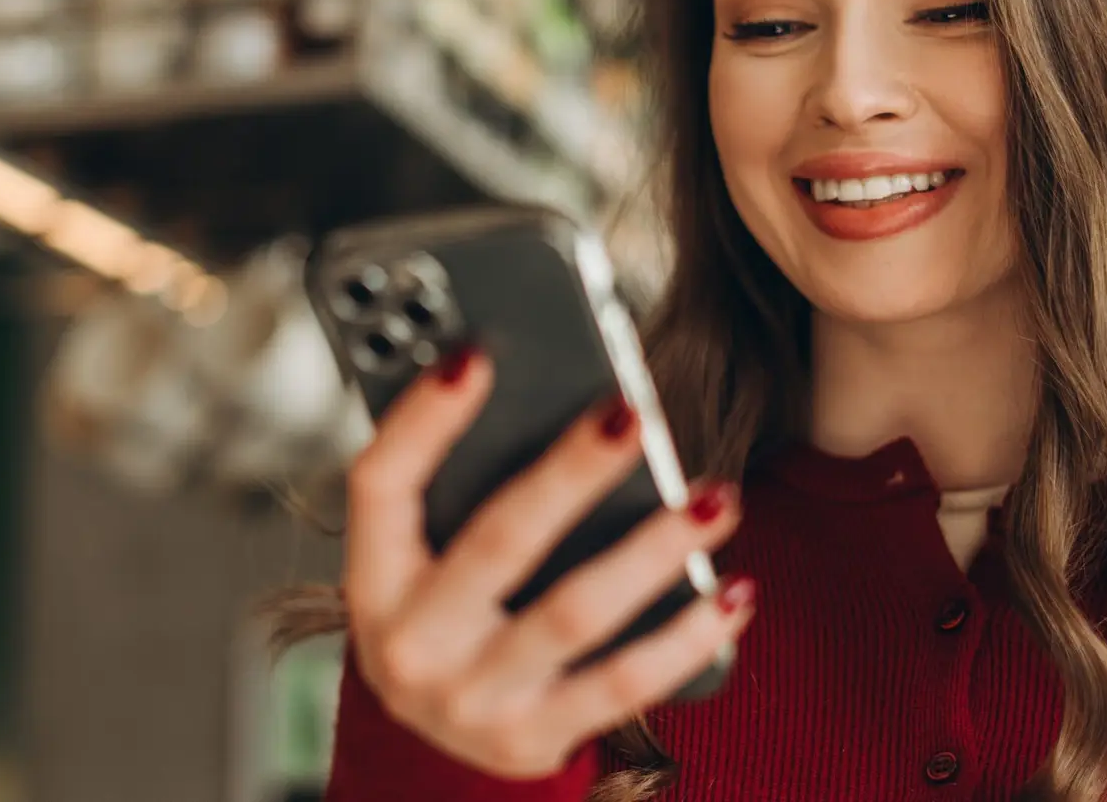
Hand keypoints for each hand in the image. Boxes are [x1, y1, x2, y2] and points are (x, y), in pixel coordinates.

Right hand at [342, 345, 753, 779]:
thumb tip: (564, 408)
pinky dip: (686, 636)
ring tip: (713, 499)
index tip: (477, 356)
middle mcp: (412, 645)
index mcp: (376, 580)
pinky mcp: (532, 739)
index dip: (423, 418)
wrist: (437, 750)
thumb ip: (461, 492)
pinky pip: (624, 684)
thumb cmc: (443, 624)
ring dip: (652, 550)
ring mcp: (472, 700)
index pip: (381, 484)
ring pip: (574, 613)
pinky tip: (730, 591)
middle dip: (571, 472)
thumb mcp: (420, 565)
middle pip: (499, 541)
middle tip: (631, 416)